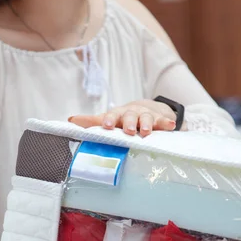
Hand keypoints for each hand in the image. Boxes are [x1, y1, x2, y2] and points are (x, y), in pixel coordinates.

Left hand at [69, 99, 186, 136]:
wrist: (147, 108)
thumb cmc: (124, 118)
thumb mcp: (109, 119)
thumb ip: (91, 122)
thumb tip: (69, 120)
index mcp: (118, 114)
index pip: (112, 116)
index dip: (109, 120)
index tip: (106, 126)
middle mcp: (132, 113)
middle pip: (130, 116)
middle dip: (129, 123)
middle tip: (128, 131)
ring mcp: (146, 115)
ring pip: (146, 118)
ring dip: (146, 124)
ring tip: (145, 132)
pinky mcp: (160, 119)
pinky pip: (164, 121)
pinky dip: (167, 123)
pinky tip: (171, 126)